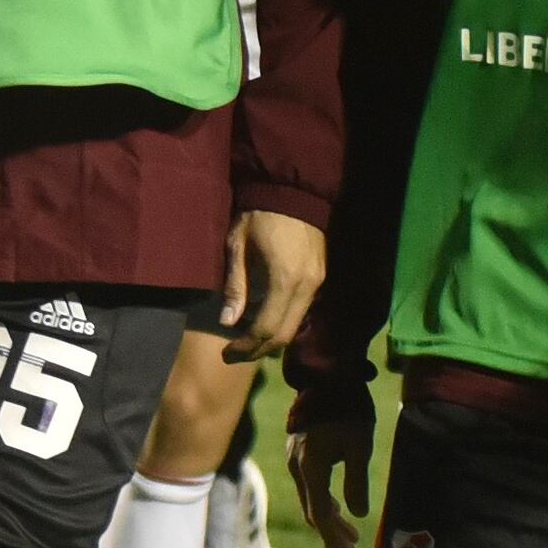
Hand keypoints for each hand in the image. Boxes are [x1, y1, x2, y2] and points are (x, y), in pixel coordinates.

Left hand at [217, 207, 326, 361]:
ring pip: (296, 324)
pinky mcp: (321, 277)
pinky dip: (284, 323)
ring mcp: (318, 283)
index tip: (227, 353)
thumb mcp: (237, 246)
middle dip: (260, 350)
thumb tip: (228, 322)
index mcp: (285, 280)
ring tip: (247, 343)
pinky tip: (264, 322)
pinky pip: (302, 310)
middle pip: (285, 334)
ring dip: (272, 339)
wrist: (293, 192)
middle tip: (235, 355)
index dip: (246, 346)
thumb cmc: (258, 215)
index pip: (266, 327)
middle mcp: (307, 287)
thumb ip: (235, 285)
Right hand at [288, 367, 377, 547]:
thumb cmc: (347, 409)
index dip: (333, 536)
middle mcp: (297, 467)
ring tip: (349, 533)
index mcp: (311, 469)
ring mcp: (295, 460)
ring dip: (329, 518)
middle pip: (313, 510)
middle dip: (331, 533)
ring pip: (311, 499)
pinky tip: (337, 507)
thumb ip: (357, 481)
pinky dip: (323, 501)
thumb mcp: (359, 446)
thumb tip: (358, 514)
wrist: (326, 377)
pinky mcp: (299, 452)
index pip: (321, 513)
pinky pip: (309, 486)